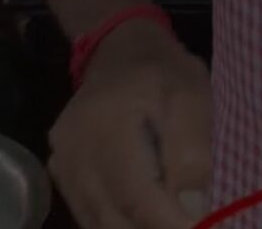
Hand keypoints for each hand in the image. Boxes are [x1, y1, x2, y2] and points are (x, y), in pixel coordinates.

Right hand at [49, 20, 211, 228]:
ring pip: (97, 221)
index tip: (200, 226)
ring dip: (135, 227)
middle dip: (154, 227)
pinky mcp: (61, 171)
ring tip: (170, 218)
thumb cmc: (165, 72)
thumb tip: (194, 207)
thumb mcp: (193, 97)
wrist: (120, 49)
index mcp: (107, 127)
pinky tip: (144, 217)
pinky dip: (117, 222)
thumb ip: (193, 150)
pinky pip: (87, 211)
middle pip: (112, 215)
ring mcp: (62, 163)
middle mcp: (74, 151)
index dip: (167, 221)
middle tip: (190, 223)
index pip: (134, 194)